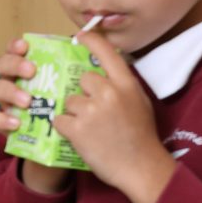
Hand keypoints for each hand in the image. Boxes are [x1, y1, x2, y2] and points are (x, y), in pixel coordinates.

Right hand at [0, 36, 71, 194]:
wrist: (72, 146)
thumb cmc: (79, 112)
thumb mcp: (85, 89)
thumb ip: (84, 65)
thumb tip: (89, 40)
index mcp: (33, 68)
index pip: (18, 50)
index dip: (17, 44)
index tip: (26, 46)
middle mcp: (17, 81)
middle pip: (3, 64)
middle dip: (14, 64)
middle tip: (31, 71)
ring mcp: (8, 102)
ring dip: (10, 91)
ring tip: (28, 101)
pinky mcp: (5, 124)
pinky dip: (1, 118)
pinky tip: (16, 122)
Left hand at [52, 29, 176, 202]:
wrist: (141, 167)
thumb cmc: (142, 137)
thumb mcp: (139, 103)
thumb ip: (122, 86)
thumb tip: (106, 72)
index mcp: (126, 84)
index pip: (107, 52)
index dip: (91, 40)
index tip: (80, 36)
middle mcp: (108, 92)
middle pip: (82, 80)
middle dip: (83, 94)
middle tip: (94, 112)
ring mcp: (91, 110)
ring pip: (68, 101)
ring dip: (73, 113)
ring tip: (89, 129)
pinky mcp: (77, 128)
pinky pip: (59, 119)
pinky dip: (65, 128)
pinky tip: (79, 137)